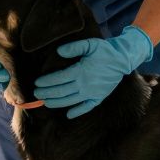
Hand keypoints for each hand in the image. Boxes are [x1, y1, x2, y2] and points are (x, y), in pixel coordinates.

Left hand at [33, 26, 152, 118]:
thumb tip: (58, 51)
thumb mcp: (90, 44)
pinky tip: (68, 115)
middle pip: (62, 91)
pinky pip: (87, 107)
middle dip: (47, 93)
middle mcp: (85, 84)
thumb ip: (74, 47)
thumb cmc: (105, 51)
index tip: (37, 83)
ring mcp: (92, 93)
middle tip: (36, 94)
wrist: (122, 60)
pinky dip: (77, 112)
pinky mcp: (99, 97)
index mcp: (81, 71)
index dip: (46, 82)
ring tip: (46, 102)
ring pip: (70, 101)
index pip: (59, 78)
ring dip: (56, 102)